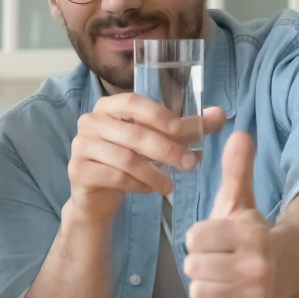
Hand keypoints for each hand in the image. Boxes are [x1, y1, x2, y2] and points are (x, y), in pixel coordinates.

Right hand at [67, 94, 224, 224]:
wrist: (96, 195)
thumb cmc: (128, 160)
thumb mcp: (156, 142)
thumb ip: (184, 128)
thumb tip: (219, 114)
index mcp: (108, 107)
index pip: (132, 102)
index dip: (157, 115)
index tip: (179, 130)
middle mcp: (90, 122)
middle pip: (133, 133)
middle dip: (166, 150)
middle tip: (189, 164)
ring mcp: (81, 146)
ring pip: (126, 158)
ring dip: (154, 173)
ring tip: (170, 185)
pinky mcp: (78, 171)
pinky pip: (114, 177)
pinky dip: (137, 184)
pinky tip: (148, 190)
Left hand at [185, 132, 275, 297]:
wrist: (283, 271)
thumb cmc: (248, 235)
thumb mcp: (239, 201)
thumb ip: (235, 169)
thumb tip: (238, 133)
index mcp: (251, 234)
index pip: (194, 238)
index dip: (198, 238)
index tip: (214, 238)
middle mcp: (258, 267)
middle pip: (193, 267)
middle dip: (199, 263)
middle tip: (218, 260)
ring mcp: (257, 297)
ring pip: (198, 293)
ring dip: (203, 286)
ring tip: (221, 278)